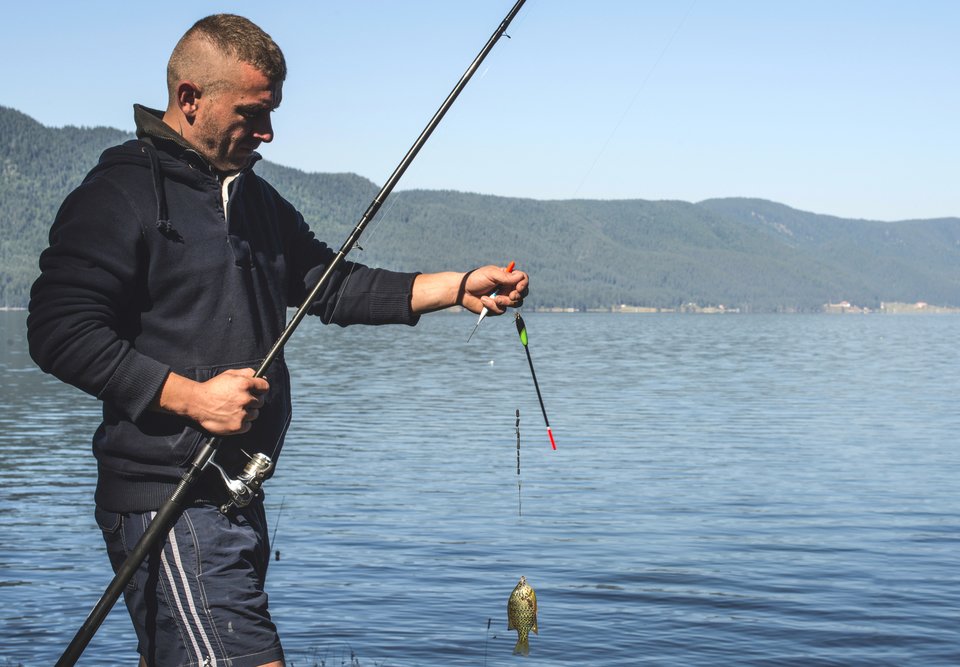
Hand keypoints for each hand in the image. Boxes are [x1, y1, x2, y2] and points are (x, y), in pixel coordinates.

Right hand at [154, 368, 269, 435]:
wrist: (196, 403)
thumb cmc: (213, 388)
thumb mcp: (229, 374)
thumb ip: (247, 373)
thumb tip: (260, 376)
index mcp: (244, 384)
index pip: (265, 387)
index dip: (261, 388)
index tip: (257, 391)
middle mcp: (245, 399)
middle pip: (260, 401)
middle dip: (252, 401)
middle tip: (241, 401)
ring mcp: (242, 413)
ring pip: (255, 414)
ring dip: (248, 412)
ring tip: (234, 409)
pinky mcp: (238, 426)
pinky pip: (249, 425)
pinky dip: (243, 423)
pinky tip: (233, 417)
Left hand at [461, 264, 528, 315]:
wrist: (463, 291)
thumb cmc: (476, 279)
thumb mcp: (491, 274)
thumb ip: (506, 276)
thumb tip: (520, 277)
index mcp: (507, 277)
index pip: (523, 279)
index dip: (524, 284)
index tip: (518, 287)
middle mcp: (507, 288)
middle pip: (523, 293)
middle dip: (518, 295)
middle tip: (511, 295)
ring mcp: (503, 299)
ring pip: (515, 304)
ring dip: (505, 301)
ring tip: (494, 298)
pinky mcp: (497, 308)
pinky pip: (502, 310)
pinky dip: (493, 306)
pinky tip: (484, 300)